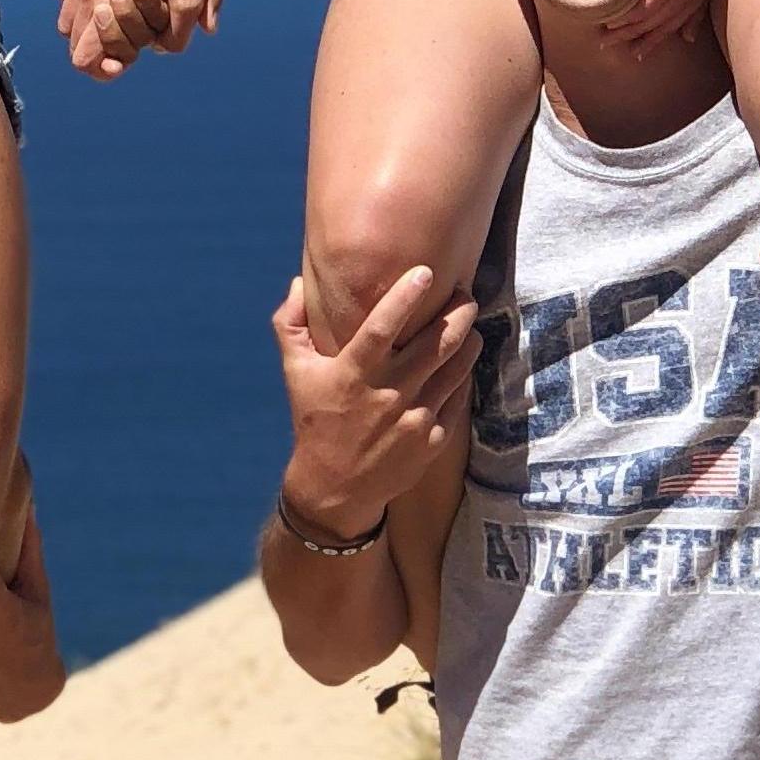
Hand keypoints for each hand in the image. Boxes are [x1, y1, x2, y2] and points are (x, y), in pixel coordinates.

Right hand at [274, 265, 477, 541]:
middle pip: (436, 344)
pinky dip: (462, 375)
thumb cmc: (314, 420)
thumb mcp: (294, 371)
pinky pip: (457, 398)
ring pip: (455, 368)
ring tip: (470, 321)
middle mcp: (388, 395)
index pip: (381, 328)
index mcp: (352, 374)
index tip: (425, 271)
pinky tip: (462, 360)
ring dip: (469, 339)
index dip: (405, 297)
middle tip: (465, 291)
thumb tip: (298, 282)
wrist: (334, 487)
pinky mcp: (432, 440)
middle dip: (458, 312)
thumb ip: (290, 323)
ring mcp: (414, 420)